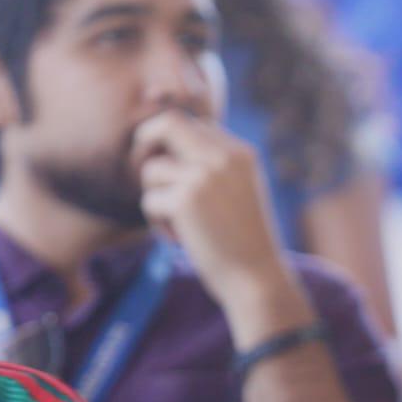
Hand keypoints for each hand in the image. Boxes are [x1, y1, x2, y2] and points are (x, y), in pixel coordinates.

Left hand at [134, 111, 307, 338]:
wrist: (257, 277)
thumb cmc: (244, 241)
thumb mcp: (238, 192)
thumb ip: (213, 166)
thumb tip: (164, 147)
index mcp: (242, 153)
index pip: (194, 124)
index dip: (171, 142)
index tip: (168, 170)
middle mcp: (225, 157)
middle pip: (167, 123)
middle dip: (144, 145)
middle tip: (145, 176)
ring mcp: (205, 176)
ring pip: (152, 169)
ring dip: (155, 198)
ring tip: (178, 225)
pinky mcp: (186, 200)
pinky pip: (149, 201)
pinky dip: (158, 225)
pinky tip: (181, 240)